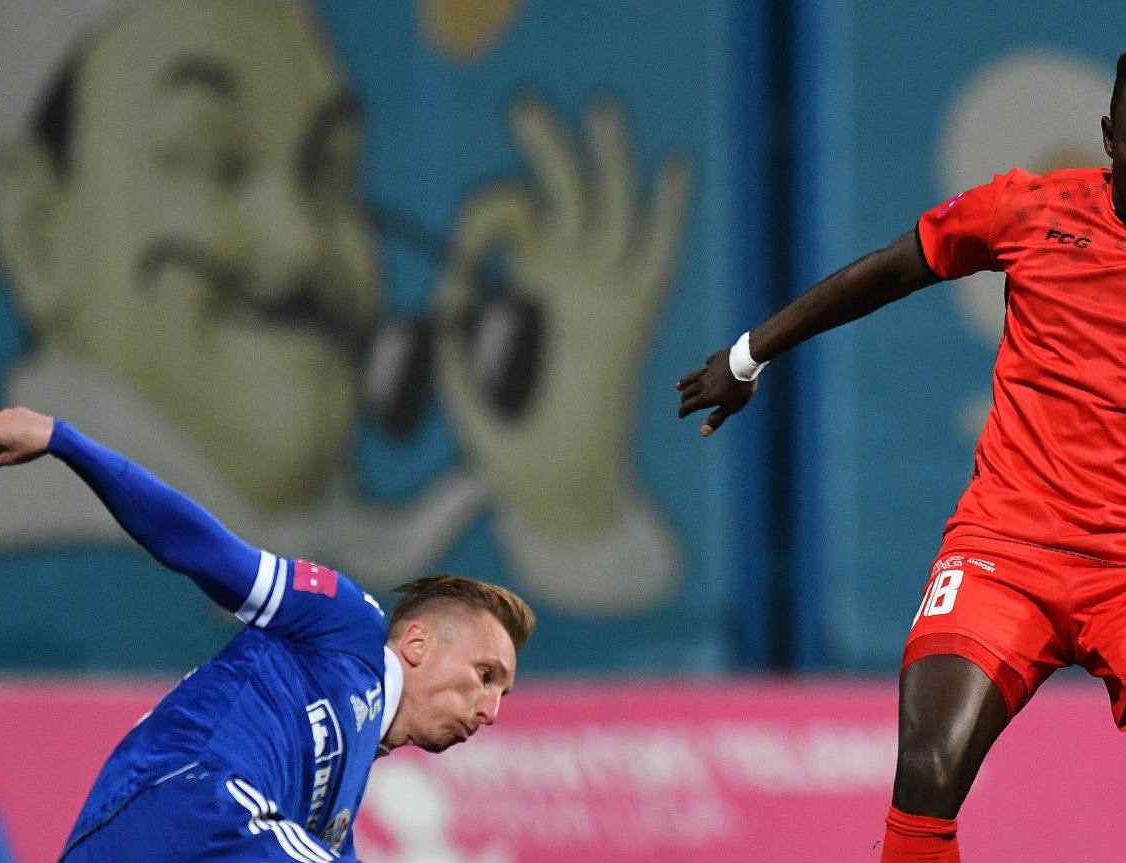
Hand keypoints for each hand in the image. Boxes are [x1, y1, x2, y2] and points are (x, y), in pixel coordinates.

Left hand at [435, 97, 689, 541]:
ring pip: (607, 211)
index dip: (482, 216)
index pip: (504, 219)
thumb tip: (456, 289)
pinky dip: (667, 215)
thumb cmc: (502, 441)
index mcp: (518, 288)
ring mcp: (602, 298)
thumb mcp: (456, 377)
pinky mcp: (634, 321)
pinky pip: (656, 259)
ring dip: (603, 159)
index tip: (465, 255)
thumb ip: (450, 333)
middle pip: (558, 194)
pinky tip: (674, 168)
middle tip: (524, 108)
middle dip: (545, 151)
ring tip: (601, 110)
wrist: (557, 491)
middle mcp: (563, 284)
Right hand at [675, 347, 756, 435]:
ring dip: (684, 383)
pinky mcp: (715, 360)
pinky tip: (706, 366)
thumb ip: (716, 419)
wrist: (746, 362)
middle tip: (684, 403)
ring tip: (678, 386)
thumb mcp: (731, 408)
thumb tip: (702, 433)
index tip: (681, 415)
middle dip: (685, 399)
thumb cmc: (740, 388)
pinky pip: (708, 364)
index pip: (689, 406)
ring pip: (692, 377)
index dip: (684, 411)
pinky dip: (706, 368)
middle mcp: (703, 383)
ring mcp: (708, 370)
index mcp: (706, 396)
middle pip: (689, 392)